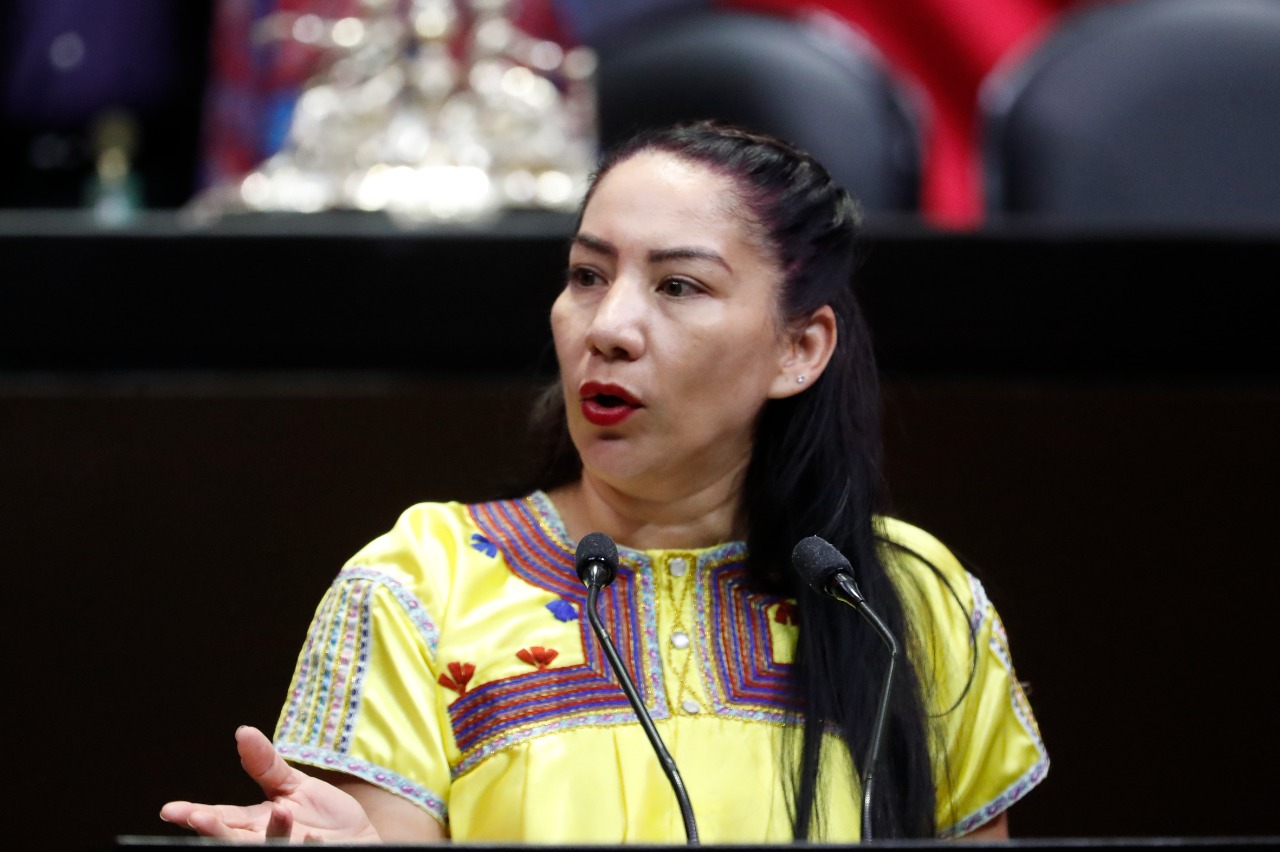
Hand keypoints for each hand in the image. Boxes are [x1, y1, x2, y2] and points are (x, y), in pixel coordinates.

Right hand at [161, 726, 381, 843]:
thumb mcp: (293, 786)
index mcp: (255, 825)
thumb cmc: (325, 819)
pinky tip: (312, 837)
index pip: (221, 819)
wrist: (360, 841)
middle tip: (199, 818)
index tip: (171, 810)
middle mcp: (265, 843)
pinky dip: (308, 845)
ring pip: (267, 849)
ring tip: (282, 812)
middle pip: (233, 841)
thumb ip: (265, 765)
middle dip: (215, 831)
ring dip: (272, 833)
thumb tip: (242, 731)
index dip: (197, 816)